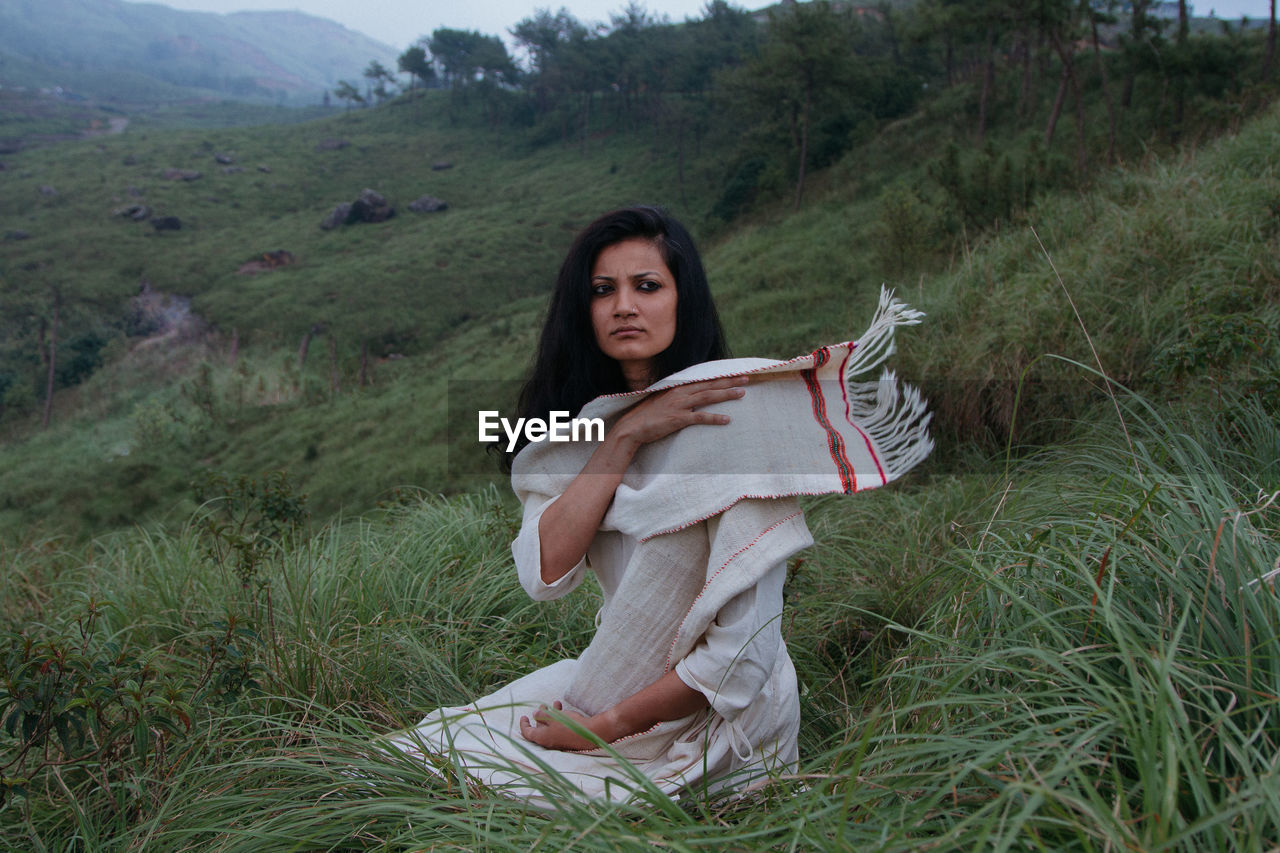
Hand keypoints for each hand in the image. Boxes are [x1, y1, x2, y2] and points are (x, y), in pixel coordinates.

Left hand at [519, 700, 603, 750]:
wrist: (592, 733)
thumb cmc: (570, 725)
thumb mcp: (553, 717)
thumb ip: (542, 715)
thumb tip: (535, 714)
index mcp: (542, 738)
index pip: (527, 733)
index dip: (524, 724)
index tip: (524, 716)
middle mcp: (548, 742)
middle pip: (539, 729)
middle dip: (540, 715)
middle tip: (543, 705)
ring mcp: (558, 741)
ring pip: (550, 727)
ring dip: (551, 715)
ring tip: (555, 703)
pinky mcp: (566, 739)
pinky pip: (558, 728)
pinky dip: (558, 719)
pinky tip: (564, 710)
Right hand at [613, 375, 747, 449]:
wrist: (632, 427)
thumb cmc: (647, 415)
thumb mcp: (663, 400)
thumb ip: (677, 396)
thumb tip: (691, 395)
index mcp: (678, 387)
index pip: (703, 379)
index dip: (720, 375)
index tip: (734, 372)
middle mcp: (680, 393)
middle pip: (709, 384)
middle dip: (729, 380)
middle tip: (747, 378)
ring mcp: (679, 405)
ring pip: (708, 397)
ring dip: (726, 394)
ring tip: (742, 393)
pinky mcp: (678, 419)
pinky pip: (700, 417)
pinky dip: (714, 418)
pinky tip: (727, 419)